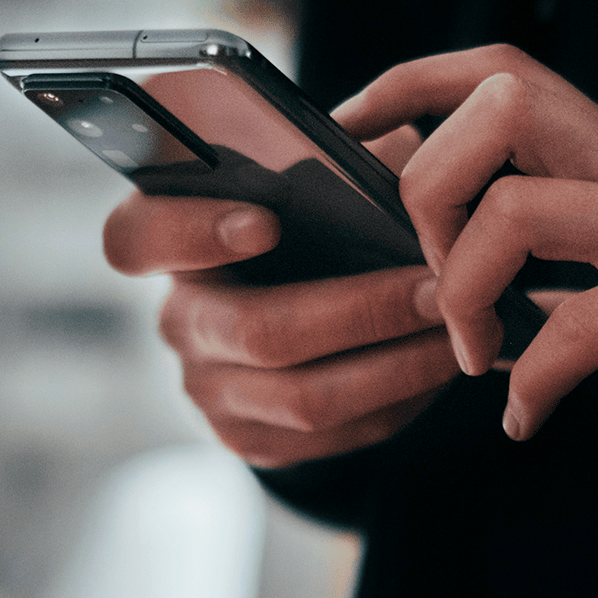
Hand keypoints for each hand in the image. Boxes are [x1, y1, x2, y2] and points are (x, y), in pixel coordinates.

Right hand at [102, 126, 458, 467]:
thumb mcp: (316, 176)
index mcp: (171, 239)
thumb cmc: (314, 222)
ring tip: (459, 331)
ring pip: (304, 398)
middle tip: (438, 289)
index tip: (265, 221)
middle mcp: (179, 319)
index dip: (192, 233)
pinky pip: (331, 435)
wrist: (306, 316)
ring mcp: (209, 389)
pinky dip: (397, 401)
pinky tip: (438, 367)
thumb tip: (391, 158)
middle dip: (362, 311)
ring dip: (396, 365)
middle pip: (257, 331)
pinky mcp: (250, 439)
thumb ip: (334, 160)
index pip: (137, 237)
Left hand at [332, 45, 597, 439]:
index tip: (348, 131)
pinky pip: (589, 325)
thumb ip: (558, 265)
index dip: (408, 82)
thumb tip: (465, 293)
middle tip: (434, 281)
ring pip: (521, 209)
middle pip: (497, 109)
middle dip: (428, 193)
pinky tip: (527, 417)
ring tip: (475, 356)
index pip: (496, 68)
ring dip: (468, 292)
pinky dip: (538, 379)